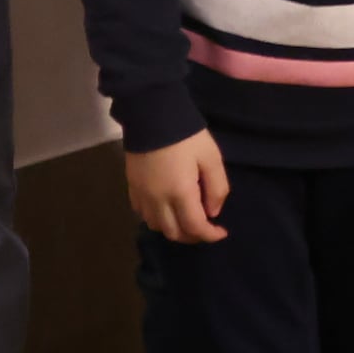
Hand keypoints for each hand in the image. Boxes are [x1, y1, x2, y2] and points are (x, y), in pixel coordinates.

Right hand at [124, 129, 228, 243]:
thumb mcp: (211, 158)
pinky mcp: (132, 188)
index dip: (210, 235)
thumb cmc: (187, 136)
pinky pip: (143, 214)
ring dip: (174, 229)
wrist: (152, 116)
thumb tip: (213, 212)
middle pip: (174, 233)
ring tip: (188, 219)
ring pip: (157, 226)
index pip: (195, 227)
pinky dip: (158, 219)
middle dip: (193, 236)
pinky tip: (168, 209)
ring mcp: (142, 195)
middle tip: (206, 228)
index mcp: (180, 193)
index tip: (222, 232)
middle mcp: (158, 201)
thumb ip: (217, 188)